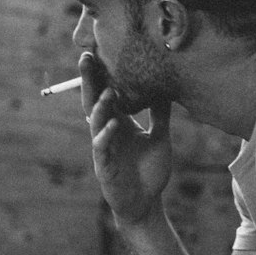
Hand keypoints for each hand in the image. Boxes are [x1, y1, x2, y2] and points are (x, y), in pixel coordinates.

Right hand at [79, 52, 172, 225]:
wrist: (146, 203)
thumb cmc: (149, 171)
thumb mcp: (160, 137)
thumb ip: (160, 114)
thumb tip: (167, 88)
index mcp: (118, 122)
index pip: (106, 93)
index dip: (101, 74)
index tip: (99, 51)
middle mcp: (106, 132)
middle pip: (94, 101)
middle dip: (90, 81)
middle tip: (87, 57)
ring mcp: (103, 149)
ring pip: (96, 123)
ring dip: (101, 106)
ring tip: (108, 91)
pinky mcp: (104, 167)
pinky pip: (102, 148)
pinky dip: (106, 135)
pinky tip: (113, 123)